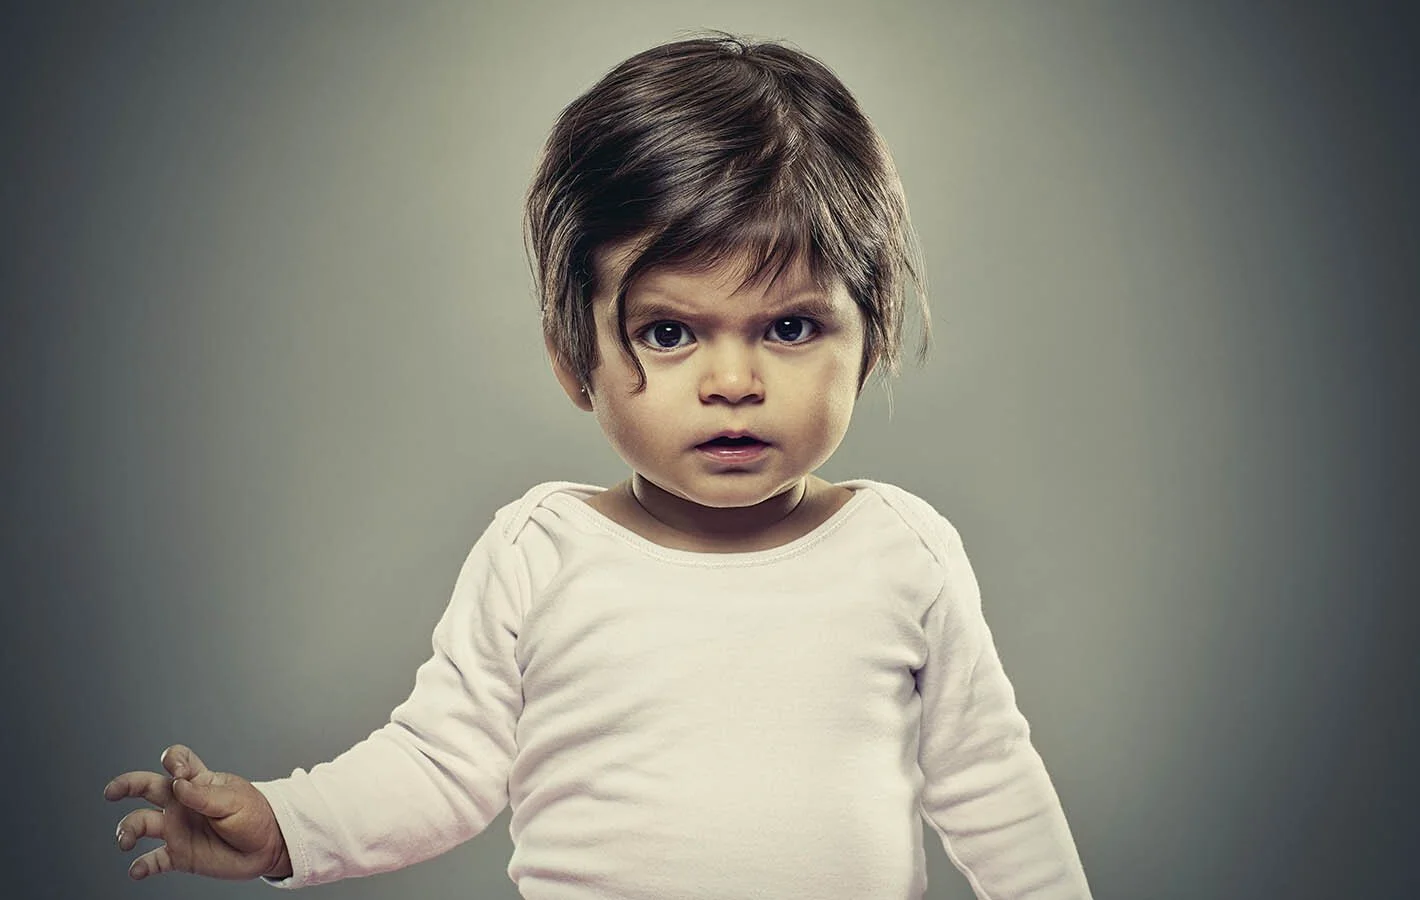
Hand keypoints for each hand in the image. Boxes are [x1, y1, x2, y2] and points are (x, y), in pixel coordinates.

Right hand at [105, 744, 290, 881]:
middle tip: (111, 792)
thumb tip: (177, 783)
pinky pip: (153, 860)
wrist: (268, 847)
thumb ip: (204, 794)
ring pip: (141, 824)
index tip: (179, 771)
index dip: (173, 760)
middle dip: (126, 786)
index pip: (177, 760)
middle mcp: (181, 804)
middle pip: (146, 787)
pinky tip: (137, 870)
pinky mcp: (179, 855)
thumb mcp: (234, 800)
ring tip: (126, 840)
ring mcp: (177, 829)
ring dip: (127, 830)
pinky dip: (141, 866)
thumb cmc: (255, 816)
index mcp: (198, 782)